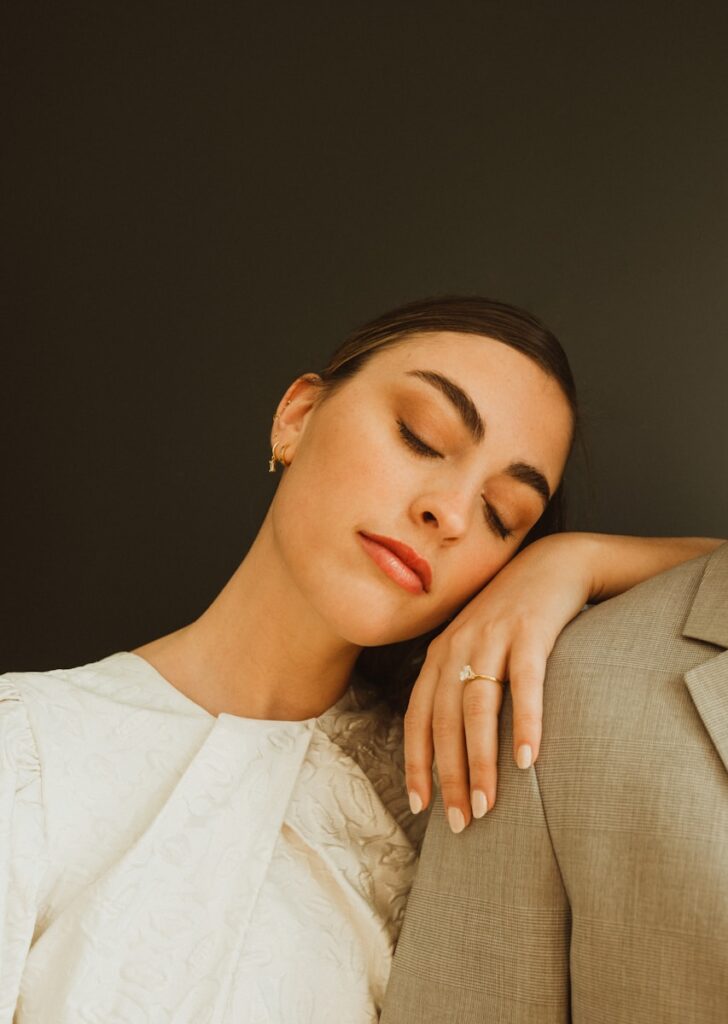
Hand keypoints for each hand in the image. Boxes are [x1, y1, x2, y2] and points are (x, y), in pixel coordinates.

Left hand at [403, 533, 593, 832]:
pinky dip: (525, 723)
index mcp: (439, 654)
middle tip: (461, 821)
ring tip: (489, 804)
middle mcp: (458, 646)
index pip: (417, 717)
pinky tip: (528, 759)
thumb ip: (459, 683)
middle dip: (450, 775)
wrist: (552, 565)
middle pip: (445, 720)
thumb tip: (453, 746)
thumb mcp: (475, 644)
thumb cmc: (512, 616)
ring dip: (482, 761)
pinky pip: (525, 685)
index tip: (421, 806)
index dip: (417, 763)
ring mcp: (492, 638)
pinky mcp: (530, 632)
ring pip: (478, 708)